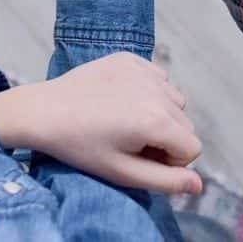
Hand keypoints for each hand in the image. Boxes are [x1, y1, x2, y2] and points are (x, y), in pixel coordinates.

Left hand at [0, 53, 202, 194]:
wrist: (44, 112)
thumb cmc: (81, 147)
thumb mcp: (123, 172)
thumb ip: (165, 181)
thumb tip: (198, 185)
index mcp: (156, 121)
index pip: (192, 148)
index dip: (171, 161)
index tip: (141, 159)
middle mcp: (156, 91)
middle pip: (185, 124)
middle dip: (167, 138)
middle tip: (131, 143)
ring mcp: (143, 70)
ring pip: (175, 100)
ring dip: (160, 114)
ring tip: (126, 122)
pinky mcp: (129, 58)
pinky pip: (158, 78)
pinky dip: (149, 91)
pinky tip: (121, 101)